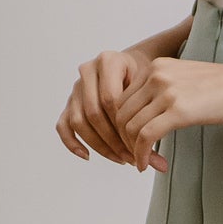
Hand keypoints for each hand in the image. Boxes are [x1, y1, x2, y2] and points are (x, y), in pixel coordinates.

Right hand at [56, 45, 158, 165]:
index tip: (140, 144)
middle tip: (131, 157)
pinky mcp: (69, 103)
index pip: (110, 99)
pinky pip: (63, 125)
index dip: (123, 125)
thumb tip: (158, 162)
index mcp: (108, 61)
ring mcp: (76, 88)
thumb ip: (151, 115)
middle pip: (93, 113)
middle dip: (113, 140)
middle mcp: (88, 71)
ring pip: (79, 121)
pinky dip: (72, 143)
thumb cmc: (143, 77)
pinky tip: (87, 156)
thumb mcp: (151, 87)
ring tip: (119, 158)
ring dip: (99, 145)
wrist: (133, 67)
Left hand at [113, 54, 222, 171]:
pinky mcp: (178, 110)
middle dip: (124, 140)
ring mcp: (166, 92)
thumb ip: (165, 91)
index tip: (132, 142)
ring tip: (142, 163)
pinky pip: (145, 137)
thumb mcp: (187, 79)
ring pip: (130, 127)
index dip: (122, 125)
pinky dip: (141, 155)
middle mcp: (156, 75)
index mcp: (156, 66)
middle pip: (121, 114)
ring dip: (132, 150)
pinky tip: (145, 165)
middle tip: (134, 157)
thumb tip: (151, 115)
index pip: (122, 99)